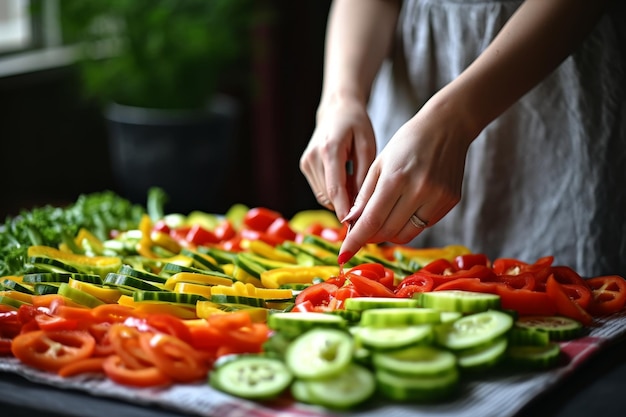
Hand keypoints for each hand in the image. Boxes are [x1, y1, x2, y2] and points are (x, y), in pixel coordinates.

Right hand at [299, 94, 376, 220]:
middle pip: (328, 196)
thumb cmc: (357, 125)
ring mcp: (306, 162)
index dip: (344, 211)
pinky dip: (334, 193)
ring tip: (358, 191)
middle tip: (366, 209)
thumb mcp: (368, 147)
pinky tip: (348, 184)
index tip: (356, 227)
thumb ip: (364, 176)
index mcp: (329, 150)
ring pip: (323, 196)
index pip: (335, 189)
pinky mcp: (304, 166)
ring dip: (340, 200)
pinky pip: (321, 190)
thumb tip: (361, 207)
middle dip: (346, 206)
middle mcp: (312, 157)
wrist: (337, 109)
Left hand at [338, 97, 475, 262]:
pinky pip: (422, 226)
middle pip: (387, 231)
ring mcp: (438, 198)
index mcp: (396, 178)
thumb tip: (351, 224)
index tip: (343, 255)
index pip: (372, 220)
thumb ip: (364, 196)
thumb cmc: (407, 142)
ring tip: (381, 220)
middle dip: (370, 236)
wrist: (448, 127)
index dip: (355, 241)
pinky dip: (407, 224)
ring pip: (405, 235)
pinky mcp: (450, 202)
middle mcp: (419, 191)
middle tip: (360, 231)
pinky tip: (403, 209)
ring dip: (387, 233)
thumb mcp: (379, 164)